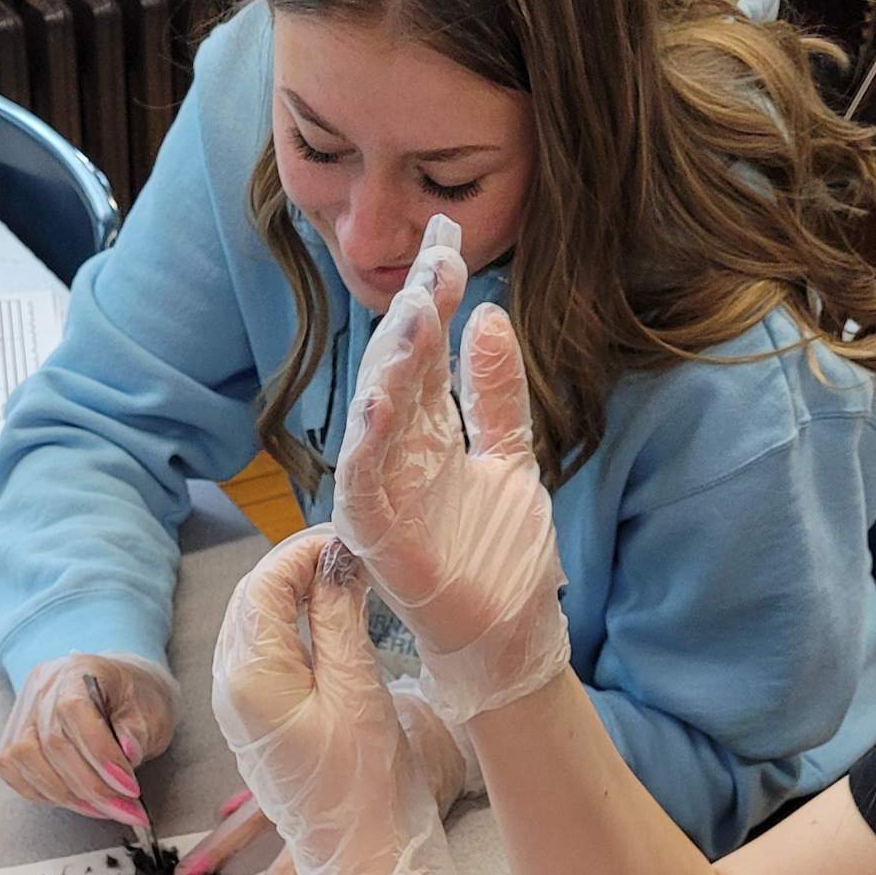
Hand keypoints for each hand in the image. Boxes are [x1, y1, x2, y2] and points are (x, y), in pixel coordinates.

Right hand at [0, 652, 178, 827]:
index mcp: (78, 671)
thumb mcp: (152, 710)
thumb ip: (138, 731)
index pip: (73, 711)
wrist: (117, 691)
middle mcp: (42, 688)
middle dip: (91, 787)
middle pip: (51, 743)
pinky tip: (75, 800)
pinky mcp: (12, 737)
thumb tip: (126, 753)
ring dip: (67, 795)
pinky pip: (13, 770)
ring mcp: (22, 712)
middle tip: (123, 809)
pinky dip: (43, 793)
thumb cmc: (134, 700)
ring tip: (102, 808)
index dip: (99, 754)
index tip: (128, 787)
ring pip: (25, 759)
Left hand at [203, 529, 457, 874]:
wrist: (362, 858)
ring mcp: (235, 706)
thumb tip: (335, 557)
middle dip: (295, 567)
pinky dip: (287, 625)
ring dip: (291, 593)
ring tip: (344, 577)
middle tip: (351, 552)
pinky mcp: (251, 721)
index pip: (264, 584)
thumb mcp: (359, 689)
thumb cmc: (367, 782)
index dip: (304, 551)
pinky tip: (322, 619)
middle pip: (251, 599)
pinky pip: (258, 653)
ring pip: (252, 624)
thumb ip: (340, 615)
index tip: (350, 538)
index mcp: (250, 675)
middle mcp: (228, 687)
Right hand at [336, 219, 569, 721]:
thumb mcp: (512, 455)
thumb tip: (488, 311)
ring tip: (415, 313)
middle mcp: (397, 456)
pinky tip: (379, 400)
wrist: (509, 636)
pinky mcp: (377, 537)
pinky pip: (362, 483)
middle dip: (414, 314)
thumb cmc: (502, 556)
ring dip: (391, 364)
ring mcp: (382, 494)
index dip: (434, 295)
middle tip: (436, 259)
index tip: (449, 238)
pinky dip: (365, 442)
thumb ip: (495, 392)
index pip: (424, 351)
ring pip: (376, 415)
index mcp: (426, 433)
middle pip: (398, 370)